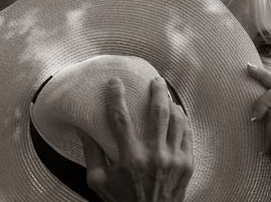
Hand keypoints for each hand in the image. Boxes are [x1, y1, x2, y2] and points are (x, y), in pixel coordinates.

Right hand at [81, 77, 193, 201]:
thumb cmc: (121, 201)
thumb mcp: (99, 181)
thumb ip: (91, 153)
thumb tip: (82, 129)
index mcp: (129, 158)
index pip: (120, 118)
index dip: (116, 96)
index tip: (114, 82)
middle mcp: (153, 156)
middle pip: (157, 112)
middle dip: (156, 91)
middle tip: (154, 80)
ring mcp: (173, 159)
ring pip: (176, 120)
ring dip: (171, 102)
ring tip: (166, 93)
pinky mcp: (187, 164)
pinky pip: (187, 134)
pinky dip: (183, 119)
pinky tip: (178, 112)